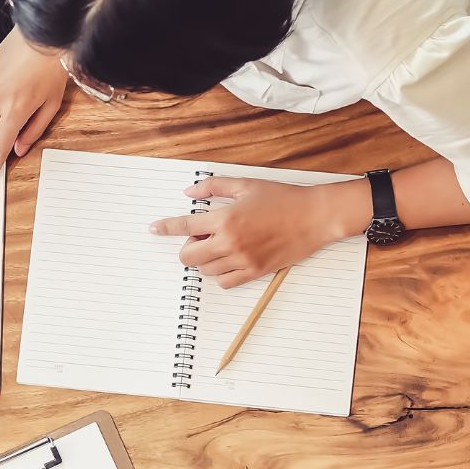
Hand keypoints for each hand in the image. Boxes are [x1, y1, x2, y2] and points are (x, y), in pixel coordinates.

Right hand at [0, 28, 69, 189]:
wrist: (42, 34)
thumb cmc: (52, 67)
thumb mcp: (52, 104)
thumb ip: (35, 130)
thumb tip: (19, 148)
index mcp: (15, 110)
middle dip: (6, 131)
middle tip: (24, 115)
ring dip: (3, 110)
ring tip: (22, 90)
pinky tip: (13, 79)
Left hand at [150, 177, 365, 287]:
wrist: (315, 216)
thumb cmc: (283, 198)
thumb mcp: (246, 185)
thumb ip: (214, 186)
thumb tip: (189, 192)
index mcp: (226, 219)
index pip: (185, 226)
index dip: (166, 227)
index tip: (154, 228)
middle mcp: (231, 242)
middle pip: (189, 256)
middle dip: (187, 247)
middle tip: (199, 237)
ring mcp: (243, 260)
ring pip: (205, 270)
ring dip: (204, 260)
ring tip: (217, 246)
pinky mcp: (256, 271)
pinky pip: (226, 282)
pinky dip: (220, 274)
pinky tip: (227, 261)